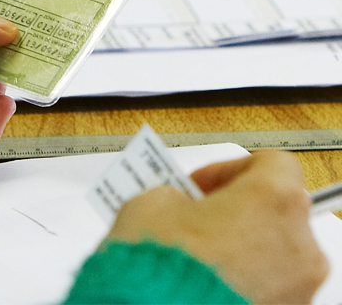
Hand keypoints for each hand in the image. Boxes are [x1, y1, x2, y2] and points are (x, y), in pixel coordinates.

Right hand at [107, 150, 328, 303]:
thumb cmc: (159, 265)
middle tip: (196, 217)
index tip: (199, 185)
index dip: (227, 169)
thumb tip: (178, 204)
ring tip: (193, 253)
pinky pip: (265, 284)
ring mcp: (295, 285)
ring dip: (237, 246)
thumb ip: (176, 193)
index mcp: (274, 199)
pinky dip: (239, 277)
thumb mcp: (152, 203)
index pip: (270, 163)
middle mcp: (297, 243)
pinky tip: (200, 279)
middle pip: (274, 210)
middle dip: (234, 210)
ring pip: (271, 250)